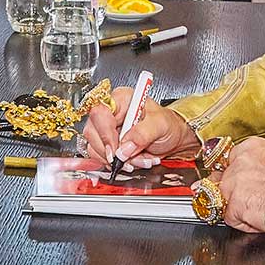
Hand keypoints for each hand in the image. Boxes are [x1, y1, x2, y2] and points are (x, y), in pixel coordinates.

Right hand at [82, 92, 200, 166]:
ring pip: (94, 147)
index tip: (116, 150)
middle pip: (92, 132)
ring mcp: (106, 129)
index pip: (100, 113)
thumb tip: (124, 148)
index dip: (105, 133)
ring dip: (116, 160)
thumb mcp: (160, 125)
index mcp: (120, 99)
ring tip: (138, 160)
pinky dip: (116, 164)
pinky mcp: (107, 143)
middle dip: (112, 151)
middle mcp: (110, 112)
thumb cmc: (168, 125)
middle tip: (129, 159)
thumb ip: (143, 134)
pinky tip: (133, 162)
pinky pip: (101, 157)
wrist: (172, 138)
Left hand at [217, 137, 264, 233]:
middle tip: (252, 199)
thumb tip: (247, 178)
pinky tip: (259, 217)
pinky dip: (242, 222)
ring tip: (259, 208)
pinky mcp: (234, 203)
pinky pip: (229, 217)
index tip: (239, 183)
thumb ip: (257, 167)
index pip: (227, 159)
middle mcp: (240, 161)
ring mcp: (234, 181)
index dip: (233, 175)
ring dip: (237, 207)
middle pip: (222, 179)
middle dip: (232, 192)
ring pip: (223, 198)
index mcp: (252, 147)